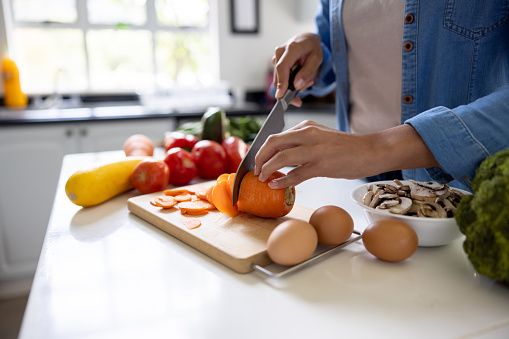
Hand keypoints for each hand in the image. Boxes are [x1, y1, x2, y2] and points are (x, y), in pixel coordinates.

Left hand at [254, 121, 438, 187]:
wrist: (371, 150)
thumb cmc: (347, 147)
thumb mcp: (321, 137)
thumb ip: (303, 142)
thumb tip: (284, 155)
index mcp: (306, 127)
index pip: (276, 136)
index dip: (262, 150)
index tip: (258, 161)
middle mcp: (308, 134)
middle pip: (273, 143)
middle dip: (260, 158)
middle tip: (256, 171)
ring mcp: (315, 149)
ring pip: (281, 157)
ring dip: (268, 169)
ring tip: (263, 179)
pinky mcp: (322, 164)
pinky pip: (296, 174)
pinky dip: (283, 181)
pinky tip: (276, 186)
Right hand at [273, 33, 322, 105]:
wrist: (306, 39)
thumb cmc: (312, 48)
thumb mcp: (316, 59)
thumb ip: (307, 72)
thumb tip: (296, 85)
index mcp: (292, 48)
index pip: (282, 67)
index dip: (281, 83)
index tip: (281, 96)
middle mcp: (280, 52)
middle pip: (278, 76)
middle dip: (287, 91)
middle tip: (298, 101)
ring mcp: (276, 57)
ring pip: (278, 79)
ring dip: (290, 86)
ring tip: (306, 82)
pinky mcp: (275, 62)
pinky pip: (279, 77)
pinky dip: (288, 83)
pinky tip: (299, 79)